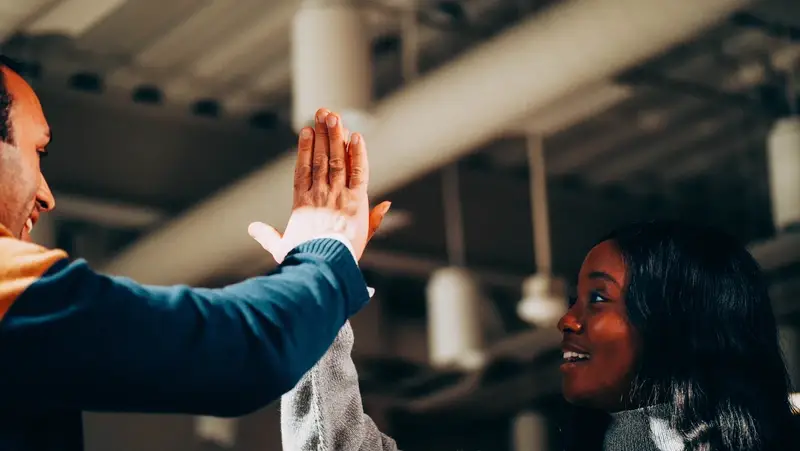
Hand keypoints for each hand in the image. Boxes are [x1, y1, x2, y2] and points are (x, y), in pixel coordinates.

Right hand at [248, 108, 390, 263]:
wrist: (322, 266)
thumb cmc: (302, 260)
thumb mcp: (281, 248)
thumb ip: (267, 235)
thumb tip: (251, 227)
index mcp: (301, 203)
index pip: (303, 169)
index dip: (304, 148)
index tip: (306, 130)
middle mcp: (319, 194)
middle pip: (320, 158)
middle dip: (322, 134)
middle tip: (323, 112)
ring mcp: (337, 195)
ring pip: (337, 159)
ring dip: (336, 136)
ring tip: (334, 116)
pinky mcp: (356, 200)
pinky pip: (358, 171)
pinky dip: (357, 153)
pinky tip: (355, 136)